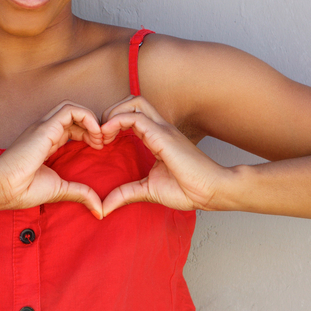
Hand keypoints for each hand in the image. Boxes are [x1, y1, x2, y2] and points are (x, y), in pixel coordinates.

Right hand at [0, 101, 104, 217]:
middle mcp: (45, 131)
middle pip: (74, 116)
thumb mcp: (60, 190)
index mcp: (46, 142)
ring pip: (72, 108)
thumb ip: (80, 194)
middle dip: (93, 126)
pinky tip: (95, 134)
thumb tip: (100, 210)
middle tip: (103, 142)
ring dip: (91, 119)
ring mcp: (44, 127)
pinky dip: (87, 117)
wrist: (3, 188)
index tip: (99, 148)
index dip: (89, 134)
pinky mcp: (46, 127)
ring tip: (100, 137)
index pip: (71, 127)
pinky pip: (70, 110)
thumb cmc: (23, 190)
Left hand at [99, 96, 224, 215]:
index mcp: (157, 137)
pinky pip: (135, 117)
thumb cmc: (188, 189)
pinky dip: (116, 121)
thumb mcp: (148, 190)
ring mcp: (162, 129)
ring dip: (113, 113)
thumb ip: (125, 194)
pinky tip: (107, 136)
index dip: (112, 123)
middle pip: (132, 102)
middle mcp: (159, 128)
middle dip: (111, 112)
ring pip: (133, 103)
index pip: (131, 116)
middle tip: (99, 136)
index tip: (100, 143)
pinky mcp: (162, 135)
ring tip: (103, 135)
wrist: (211, 192)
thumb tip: (103, 208)